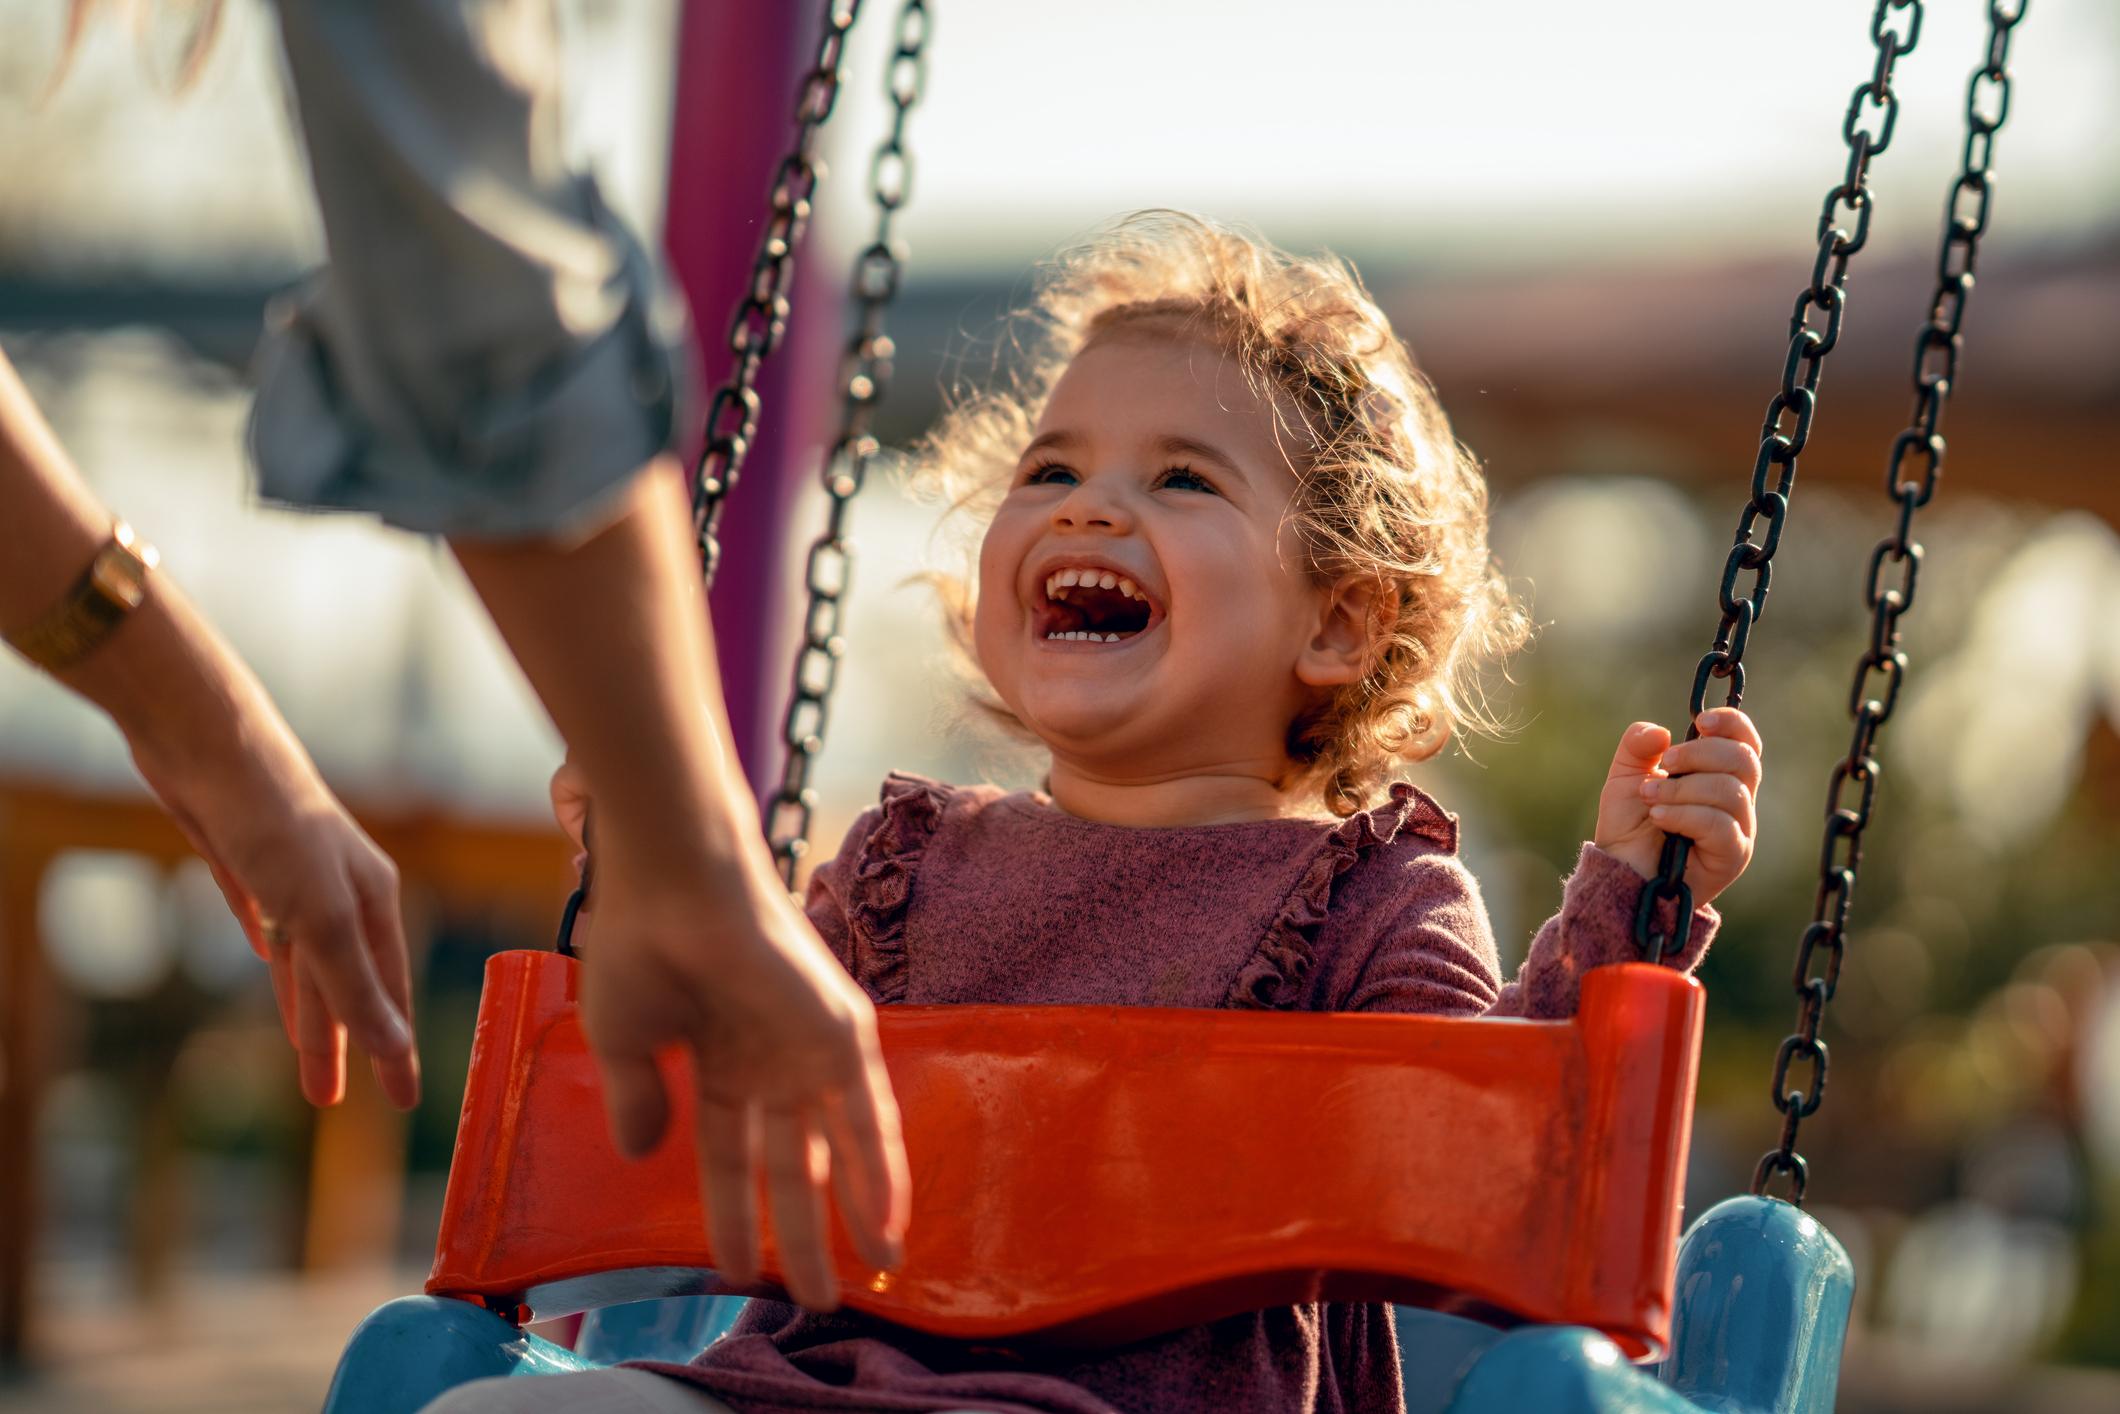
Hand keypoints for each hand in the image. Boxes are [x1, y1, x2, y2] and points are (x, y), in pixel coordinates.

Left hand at [131, 724, 418, 1110]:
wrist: (210, 745)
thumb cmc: (275, 825)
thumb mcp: (318, 915)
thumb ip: (352, 983)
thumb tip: (390, 1048)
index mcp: (370, 901)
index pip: (387, 992)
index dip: (392, 1048)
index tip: (401, 1101)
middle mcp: (340, 890)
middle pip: (346, 982)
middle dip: (341, 1041)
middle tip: (329, 1100)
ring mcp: (293, 876)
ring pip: (306, 958)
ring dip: (306, 1009)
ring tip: (301, 1059)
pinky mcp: (246, 861)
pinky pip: (268, 921)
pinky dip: (275, 951)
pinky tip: (268, 960)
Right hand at [550, 762, 908, 1310]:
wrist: (672, 881)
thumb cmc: (640, 945)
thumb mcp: (625, 1042)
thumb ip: (641, 1101)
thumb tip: (643, 1157)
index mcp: (719, 1061)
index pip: (730, 1156)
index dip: (732, 1214)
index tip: (730, 1271)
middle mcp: (771, 1059)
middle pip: (792, 1164)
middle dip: (800, 1234)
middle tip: (813, 1297)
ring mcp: (808, 1046)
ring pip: (839, 1149)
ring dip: (854, 1216)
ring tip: (867, 1279)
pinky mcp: (842, 1030)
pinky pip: (868, 1116)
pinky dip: (880, 1172)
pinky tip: (886, 1226)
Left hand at [1594, 707, 1762, 906]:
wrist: (1620, 871)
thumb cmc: (1629, 826)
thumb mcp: (1626, 775)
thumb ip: (1638, 745)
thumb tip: (1662, 732)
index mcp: (1720, 777)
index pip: (1746, 742)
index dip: (1731, 724)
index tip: (1700, 720)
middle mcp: (1738, 802)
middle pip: (1744, 760)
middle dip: (1699, 754)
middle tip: (1666, 764)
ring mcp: (1740, 829)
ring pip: (1730, 791)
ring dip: (1683, 789)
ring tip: (1651, 797)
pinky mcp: (1733, 856)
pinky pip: (1720, 825)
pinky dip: (1685, 815)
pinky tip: (1660, 819)